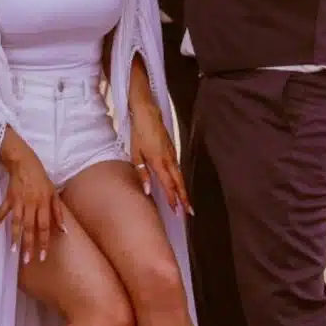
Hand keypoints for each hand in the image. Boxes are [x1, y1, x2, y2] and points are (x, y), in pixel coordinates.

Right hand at [0, 139, 65, 264]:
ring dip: (14, 237)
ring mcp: (18, 201)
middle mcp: (31, 204)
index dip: (43, 242)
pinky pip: (1, 212)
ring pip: (16, 222)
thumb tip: (63, 231)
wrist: (24, 162)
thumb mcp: (53, 193)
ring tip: (13, 252)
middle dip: (29, 245)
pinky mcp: (8, 198)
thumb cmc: (41, 179)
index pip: (44, 226)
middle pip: (30, 227)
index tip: (42, 257)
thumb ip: (58, 212)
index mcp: (43, 203)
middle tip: (27, 261)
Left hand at [129, 99, 191, 215]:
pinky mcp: (172, 149)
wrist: (147, 112)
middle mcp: (169, 159)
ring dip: (183, 189)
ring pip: (180, 175)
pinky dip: (180, 178)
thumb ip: (142, 173)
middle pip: (179, 182)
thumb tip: (147, 190)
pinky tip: (179, 184)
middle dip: (184, 198)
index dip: (173, 199)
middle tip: (189, 212)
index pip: (168, 185)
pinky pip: (178, 167)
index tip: (176, 211)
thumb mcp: (135, 153)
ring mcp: (172, 153)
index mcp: (159, 161)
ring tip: (186, 202)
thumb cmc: (139, 132)